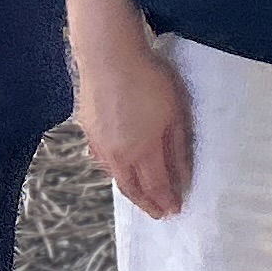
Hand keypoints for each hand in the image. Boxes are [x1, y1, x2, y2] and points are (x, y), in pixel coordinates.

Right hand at [78, 12, 194, 219]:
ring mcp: (100, 143)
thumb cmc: (148, 80)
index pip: (157, 186)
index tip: (176, 210)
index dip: (167, 200)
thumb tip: (182, 177)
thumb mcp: (175, 113)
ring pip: (116, 176)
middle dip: (147, 204)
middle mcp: (118, 154)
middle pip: (133, 188)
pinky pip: (103, 160)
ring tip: (141, 197)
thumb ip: (177, 148)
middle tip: (159, 214)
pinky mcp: (88, 129)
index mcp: (142, 151)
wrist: (108, 56)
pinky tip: (118, 169)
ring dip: (130, 191)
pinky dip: (115, 171)